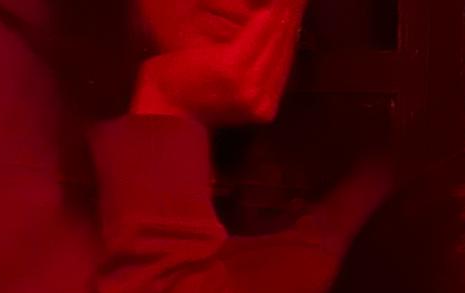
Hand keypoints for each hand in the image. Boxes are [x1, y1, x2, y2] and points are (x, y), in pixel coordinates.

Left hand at [133, 0, 305, 125]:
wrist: (166, 111)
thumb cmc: (188, 97)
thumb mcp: (226, 90)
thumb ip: (250, 76)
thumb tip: (269, 45)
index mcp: (265, 108)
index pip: (284, 64)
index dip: (293, 33)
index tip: (299, 8)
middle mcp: (263, 101)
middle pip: (284, 51)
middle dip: (293, 18)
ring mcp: (249, 87)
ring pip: (274, 42)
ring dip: (285, 12)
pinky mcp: (233, 69)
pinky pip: (256, 36)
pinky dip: (267, 16)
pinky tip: (274, 3)